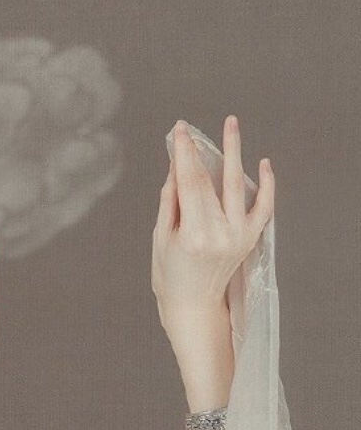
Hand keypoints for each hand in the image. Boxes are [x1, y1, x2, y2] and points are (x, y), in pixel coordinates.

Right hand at [151, 115, 273, 322]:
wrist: (194, 305)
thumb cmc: (170, 274)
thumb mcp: (162, 237)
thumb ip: (171, 199)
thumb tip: (178, 163)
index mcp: (194, 235)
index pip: (189, 183)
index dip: (183, 154)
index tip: (178, 132)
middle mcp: (219, 234)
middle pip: (209, 181)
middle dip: (199, 151)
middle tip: (191, 129)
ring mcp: (239, 236)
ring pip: (236, 185)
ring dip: (235, 152)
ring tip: (231, 125)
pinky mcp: (250, 239)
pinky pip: (264, 207)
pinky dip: (267, 185)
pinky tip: (264, 163)